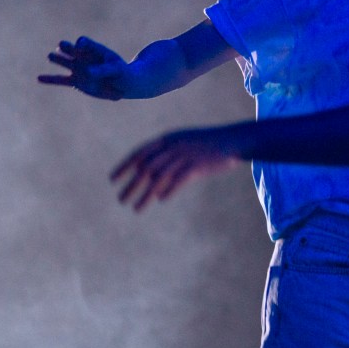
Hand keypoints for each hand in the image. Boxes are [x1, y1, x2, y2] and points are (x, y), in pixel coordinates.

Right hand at [39, 36, 130, 99]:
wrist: (122, 84)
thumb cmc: (121, 73)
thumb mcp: (115, 70)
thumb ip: (102, 70)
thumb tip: (87, 72)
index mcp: (94, 50)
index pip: (85, 43)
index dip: (82, 43)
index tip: (80, 44)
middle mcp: (83, 57)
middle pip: (71, 49)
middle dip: (67, 48)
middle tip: (62, 46)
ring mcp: (78, 68)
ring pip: (64, 62)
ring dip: (58, 59)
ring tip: (51, 56)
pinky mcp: (76, 81)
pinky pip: (61, 80)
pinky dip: (50, 79)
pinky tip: (39, 78)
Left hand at [111, 127, 243, 210]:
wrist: (235, 140)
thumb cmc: (211, 145)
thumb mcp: (186, 145)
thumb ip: (170, 159)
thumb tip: (156, 187)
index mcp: (168, 139)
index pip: (139, 153)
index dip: (124, 166)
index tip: (113, 180)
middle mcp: (173, 146)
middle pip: (146, 168)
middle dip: (131, 185)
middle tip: (121, 200)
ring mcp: (185, 155)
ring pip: (159, 178)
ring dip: (145, 195)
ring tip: (136, 209)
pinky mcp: (198, 165)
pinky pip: (179, 180)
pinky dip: (169, 190)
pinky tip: (161, 201)